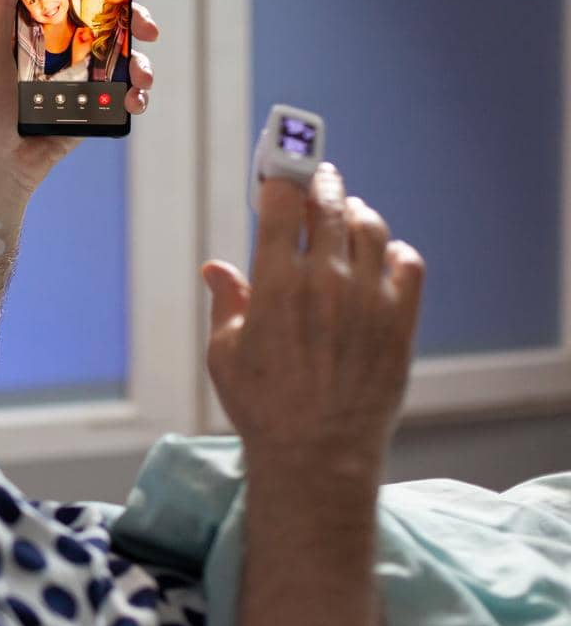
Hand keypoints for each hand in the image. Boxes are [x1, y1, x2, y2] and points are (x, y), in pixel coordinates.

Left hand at [0, 0, 158, 193]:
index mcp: (40, 27)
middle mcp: (64, 49)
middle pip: (112, 22)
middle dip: (138, 17)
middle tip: (146, 25)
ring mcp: (81, 79)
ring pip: (126, 58)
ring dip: (144, 60)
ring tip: (142, 73)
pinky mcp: (93, 110)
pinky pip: (124, 96)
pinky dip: (137, 95)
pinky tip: (134, 99)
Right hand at [202, 164, 424, 477]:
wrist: (318, 453)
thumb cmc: (262, 405)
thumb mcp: (225, 353)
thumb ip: (226, 303)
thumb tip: (217, 269)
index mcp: (275, 285)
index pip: (281, 206)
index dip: (279, 179)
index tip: (276, 172)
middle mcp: (324, 282)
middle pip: (328, 206)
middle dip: (320, 183)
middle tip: (317, 178)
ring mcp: (367, 300)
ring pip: (370, 227)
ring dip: (356, 210)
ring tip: (348, 211)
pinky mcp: (399, 321)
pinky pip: (408, 264)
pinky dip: (396, 249)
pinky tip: (385, 254)